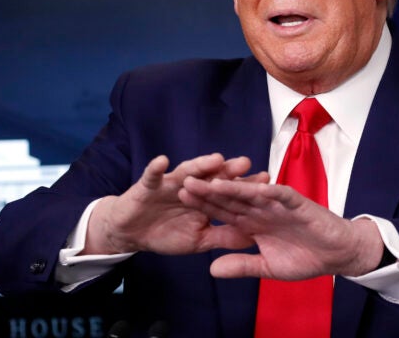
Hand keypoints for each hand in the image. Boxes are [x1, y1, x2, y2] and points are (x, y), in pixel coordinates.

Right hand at [83, 153, 268, 255]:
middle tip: (246, 163)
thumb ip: (224, 237)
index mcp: (205, 198)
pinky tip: (163, 161)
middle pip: (212, 175)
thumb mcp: (199, 240)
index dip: (246, 186)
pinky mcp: (148, 185)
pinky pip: (152, 175)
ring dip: (199, 165)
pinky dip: (156, 168)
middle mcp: (192, 186)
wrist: (132, 233)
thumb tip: (254, 239)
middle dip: (228, 170)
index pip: (229, 190)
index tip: (267, 182)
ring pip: (187, 171)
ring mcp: (170, 183)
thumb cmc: (166, 233)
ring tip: (215, 159)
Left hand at [178, 177, 383, 279]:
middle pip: (231, 198)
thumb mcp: (267, 267)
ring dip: (232, 187)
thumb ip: (241, 265)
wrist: (337, 254)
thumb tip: (212, 269)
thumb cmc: (306, 258)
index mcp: (253, 223)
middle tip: (183, 182)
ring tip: (210, 182)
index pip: (224, 212)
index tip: (181, 201)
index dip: (204, 206)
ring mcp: (278, 204)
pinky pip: (279, 194)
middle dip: (209, 191)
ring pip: (251, 192)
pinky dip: (267, 190)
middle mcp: (262, 209)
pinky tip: (252, 186)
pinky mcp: (296, 203)